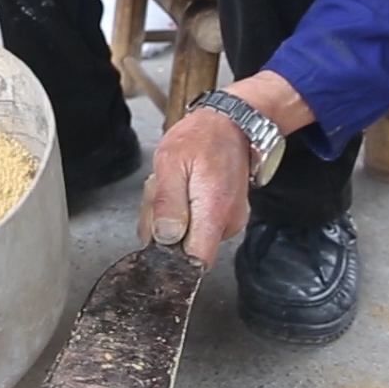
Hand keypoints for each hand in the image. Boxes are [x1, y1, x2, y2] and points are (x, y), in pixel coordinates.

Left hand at [138, 107, 251, 266]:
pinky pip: (196, 226)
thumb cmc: (201, 138)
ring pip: (187, 237)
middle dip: (162, 227)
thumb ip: (167, 203)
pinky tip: (182, 188)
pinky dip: (182, 211)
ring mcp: (229, 222)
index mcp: (214, 212)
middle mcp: (228, 224)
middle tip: (160, 192)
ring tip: (172, 184)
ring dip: (169, 216)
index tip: (156, 236)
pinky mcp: (225, 218)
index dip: (171, 260)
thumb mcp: (171, 162)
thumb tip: (165, 239)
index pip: (195, 262)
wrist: (232, 124)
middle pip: (185, 251)